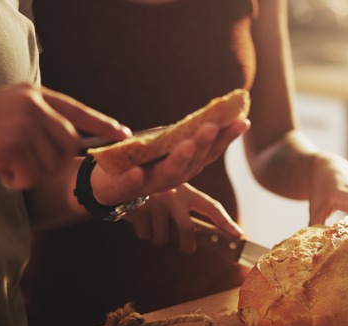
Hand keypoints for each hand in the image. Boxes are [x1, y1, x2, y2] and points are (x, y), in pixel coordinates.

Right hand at [0, 83, 129, 188]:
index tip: (124, 135)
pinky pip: (32, 176)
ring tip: (6, 162)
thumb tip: (73, 140)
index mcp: (34, 94)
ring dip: (32, 173)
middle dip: (53, 162)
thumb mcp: (9, 108)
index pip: (77, 110)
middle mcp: (33, 105)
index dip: (103, 124)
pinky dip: (17, 181)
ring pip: (52, 164)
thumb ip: (39, 118)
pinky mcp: (13, 145)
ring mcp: (24, 123)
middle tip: (23, 162)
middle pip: (69, 144)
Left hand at [90, 119, 249, 205]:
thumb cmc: (140, 161)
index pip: (210, 151)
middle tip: (212, 126)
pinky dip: (134, 179)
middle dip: (203, 143)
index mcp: (185, 166)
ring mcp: (149, 184)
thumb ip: (184, 136)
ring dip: (178, 158)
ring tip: (187, 143)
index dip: (226, 138)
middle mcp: (173, 177)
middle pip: (193, 162)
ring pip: (168, 173)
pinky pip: (130, 184)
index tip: (242, 121)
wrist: (105, 185)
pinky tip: (136, 172)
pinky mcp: (124, 188)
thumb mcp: (164, 147)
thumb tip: (213, 115)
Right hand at [123, 183, 243, 253]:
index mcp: (187, 191)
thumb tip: (199, 238)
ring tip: (154, 223)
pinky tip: (141, 219)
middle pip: (188, 231)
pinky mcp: (139, 209)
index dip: (226, 222)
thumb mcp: (175, 192)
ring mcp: (156, 202)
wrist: (123, 177)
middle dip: (188, 246)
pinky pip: (145, 235)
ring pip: (162, 237)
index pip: (211, 207)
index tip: (238, 236)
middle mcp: (174, 195)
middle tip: (187, 249)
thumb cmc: (156, 192)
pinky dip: (143, 233)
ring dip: (158, 238)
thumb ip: (188, 209)